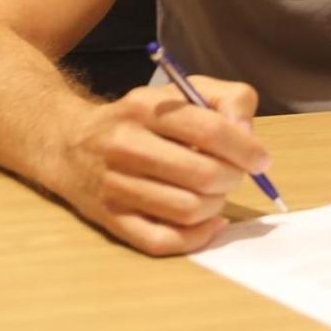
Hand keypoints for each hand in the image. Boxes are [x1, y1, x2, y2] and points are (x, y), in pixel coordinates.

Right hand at [49, 76, 263, 255]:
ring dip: (216, 206)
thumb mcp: (183, 90)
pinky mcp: (110, 219)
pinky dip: (196, 238)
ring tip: (216, 194)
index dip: (245, 149)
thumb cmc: (139, 117)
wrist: (69, 142)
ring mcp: (115, 185)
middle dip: (233, 179)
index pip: (210, 131)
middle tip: (234, 176)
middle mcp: (126, 145)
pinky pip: (162, 241)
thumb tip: (248, 135)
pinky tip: (208, 223)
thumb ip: (227, 100)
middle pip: (202, 175)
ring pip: (187, 210)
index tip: (261, 159)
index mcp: (147, 107)